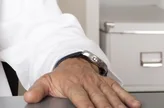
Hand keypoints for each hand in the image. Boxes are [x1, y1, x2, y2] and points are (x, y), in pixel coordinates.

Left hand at [23, 58, 140, 107]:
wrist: (72, 61)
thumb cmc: (60, 76)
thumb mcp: (46, 81)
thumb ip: (38, 90)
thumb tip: (29, 98)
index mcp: (72, 84)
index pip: (81, 98)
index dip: (86, 107)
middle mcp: (88, 83)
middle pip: (99, 99)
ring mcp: (99, 83)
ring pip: (110, 96)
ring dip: (117, 106)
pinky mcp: (107, 82)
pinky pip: (119, 89)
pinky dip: (127, 97)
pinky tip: (134, 105)